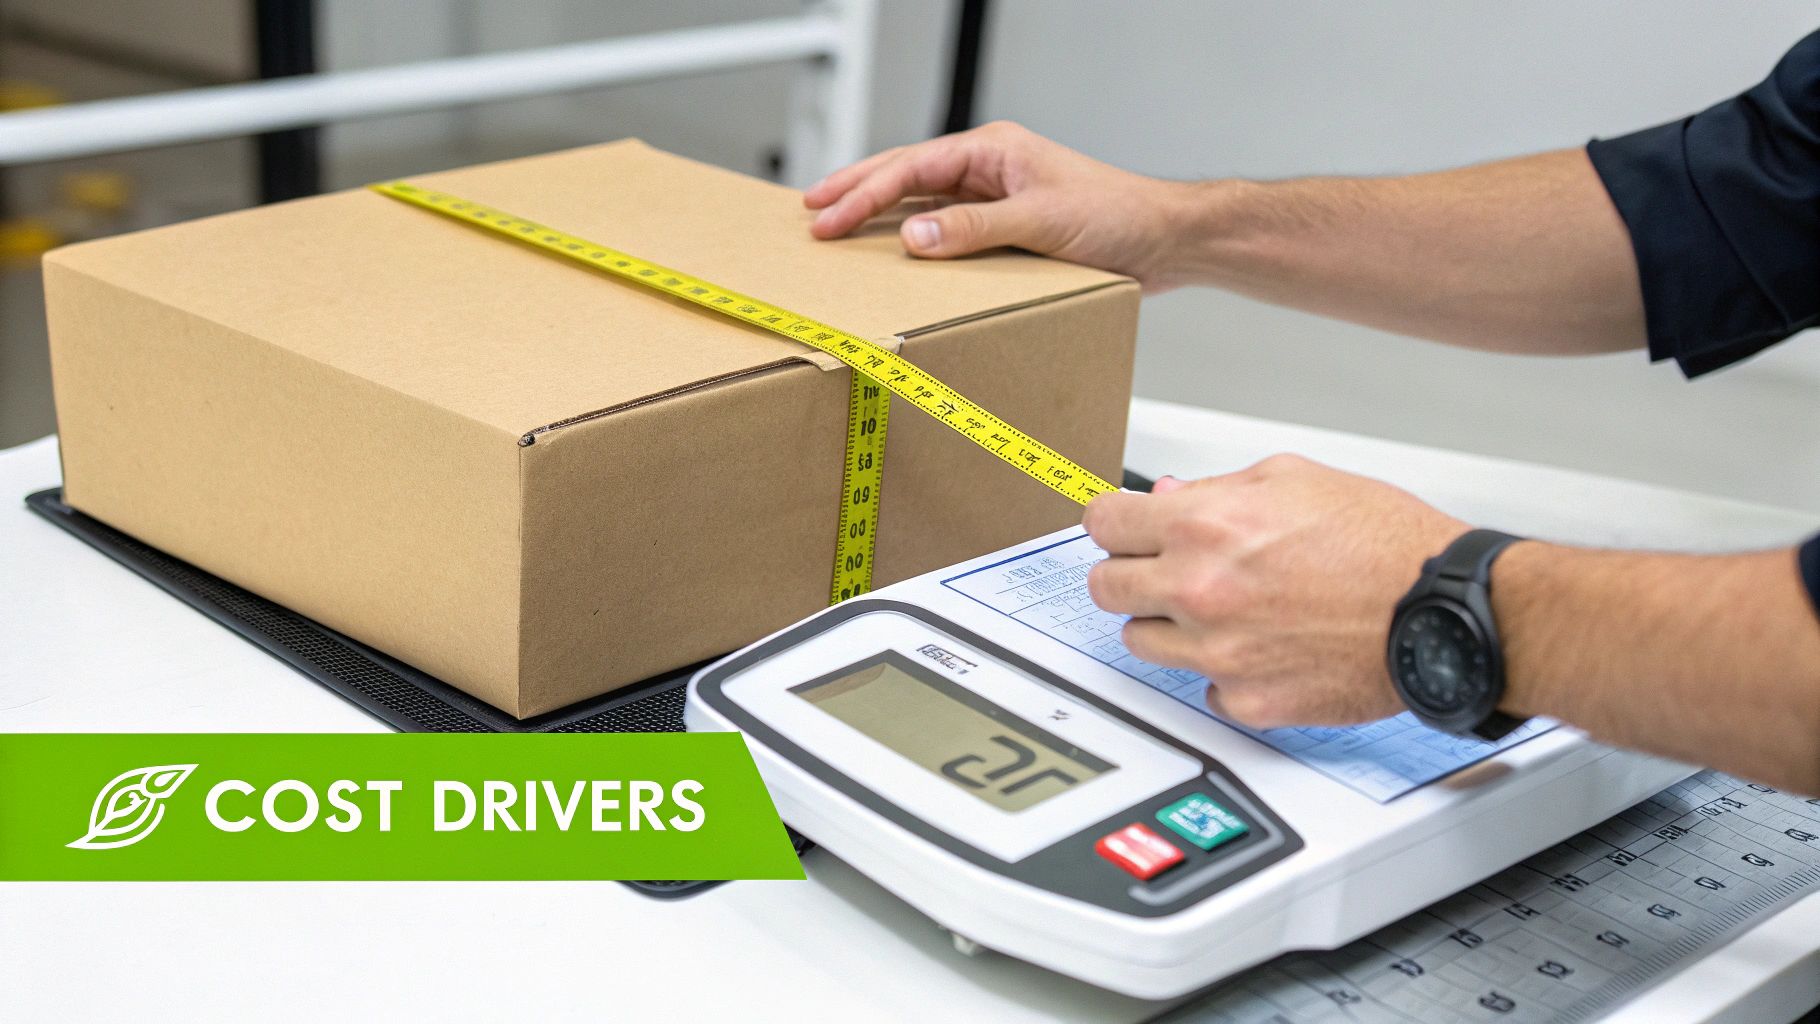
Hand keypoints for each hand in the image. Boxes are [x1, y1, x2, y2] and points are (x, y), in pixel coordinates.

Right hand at [804, 121, 1191, 291]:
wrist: (1165, 239)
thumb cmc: (1117, 216)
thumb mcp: (1040, 221)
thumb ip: (974, 228)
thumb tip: (911, 233)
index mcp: (993, 150)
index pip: (911, 166)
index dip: (862, 192)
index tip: (825, 218)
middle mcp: (990, 168)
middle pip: (906, 173)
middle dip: (856, 192)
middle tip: (811, 213)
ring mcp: (997, 196)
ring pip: (923, 200)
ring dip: (880, 214)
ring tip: (836, 226)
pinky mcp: (1008, 227)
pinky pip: (948, 229)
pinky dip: (916, 238)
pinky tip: (895, 252)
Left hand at [1082, 456, 1467, 727]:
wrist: (1439, 611)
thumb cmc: (1384, 544)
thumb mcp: (1293, 480)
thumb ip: (1216, 490)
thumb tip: (1166, 498)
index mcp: (1204, 527)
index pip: (1103, 524)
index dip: (1115, 524)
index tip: (1123, 529)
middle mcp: (1200, 591)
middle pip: (1106, 588)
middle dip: (1130, 573)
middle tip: (1165, 570)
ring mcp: (1218, 653)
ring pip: (1142, 642)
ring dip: (1168, 624)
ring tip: (1221, 609)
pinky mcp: (1247, 701)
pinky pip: (1202, 687)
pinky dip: (1221, 671)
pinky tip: (1260, 647)